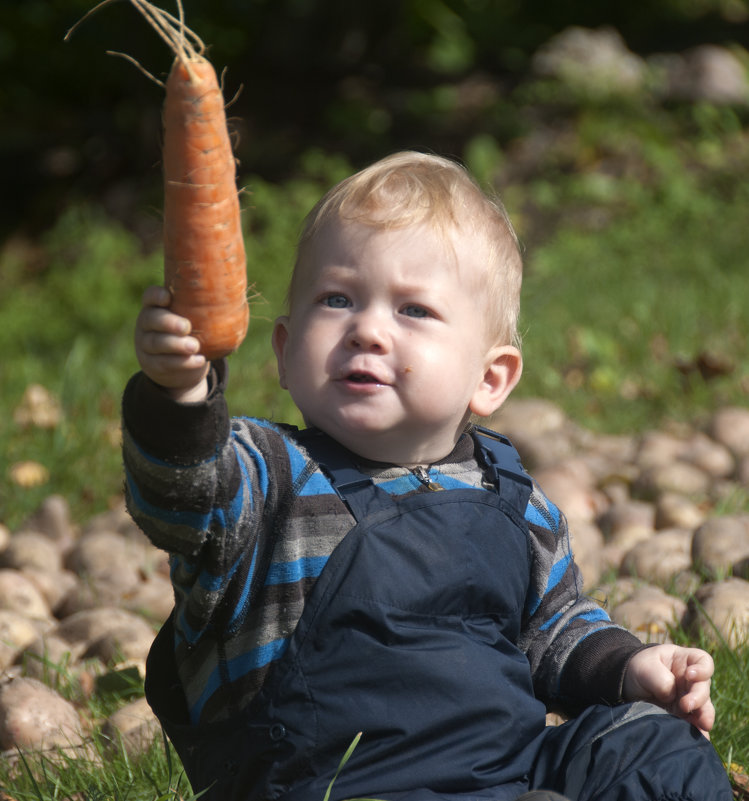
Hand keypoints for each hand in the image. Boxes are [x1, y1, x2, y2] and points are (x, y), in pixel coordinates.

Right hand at [134, 285, 209, 400]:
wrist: (180, 367)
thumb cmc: (191, 334)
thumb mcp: (193, 319)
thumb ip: (203, 308)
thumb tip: (236, 294)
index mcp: (155, 308)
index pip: (150, 297)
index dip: (156, 296)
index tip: (168, 298)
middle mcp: (146, 325)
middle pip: (150, 319)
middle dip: (168, 322)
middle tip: (186, 327)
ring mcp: (146, 345)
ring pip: (156, 343)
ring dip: (176, 345)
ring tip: (195, 346)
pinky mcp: (151, 364)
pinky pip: (164, 363)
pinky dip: (182, 363)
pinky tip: (198, 360)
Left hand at [623, 644, 714, 737]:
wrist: (627, 685)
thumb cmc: (639, 668)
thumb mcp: (645, 667)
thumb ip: (661, 679)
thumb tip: (672, 697)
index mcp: (684, 661)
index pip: (703, 661)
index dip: (702, 669)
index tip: (690, 675)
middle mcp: (691, 681)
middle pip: (704, 688)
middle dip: (699, 698)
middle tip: (686, 706)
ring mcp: (689, 699)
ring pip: (704, 708)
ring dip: (704, 717)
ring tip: (702, 726)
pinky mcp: (683, 715)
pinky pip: (695, 723)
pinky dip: (698, 730)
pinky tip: (701, 737)